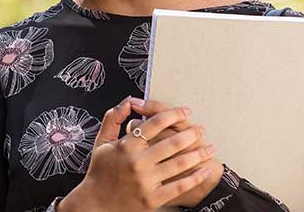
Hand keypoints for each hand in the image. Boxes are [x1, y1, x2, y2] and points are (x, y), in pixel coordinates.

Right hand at [62, 99, 215, 211]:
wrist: (95, 204)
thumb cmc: (100, 172)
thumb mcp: (101, 142)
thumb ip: (112, 119)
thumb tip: (128, 102)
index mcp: (125, 146)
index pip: (154, 124)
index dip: (173, 114)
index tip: (184, 112)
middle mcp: (136, 163)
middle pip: (172, 143)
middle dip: (192, 134)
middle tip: (200, 130)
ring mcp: (146, 182)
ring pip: (179, 163)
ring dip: (198, 154)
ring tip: (209, 148)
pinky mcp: (153, 199)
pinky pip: (179, 186)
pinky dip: (195, 177)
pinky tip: (204, 170)